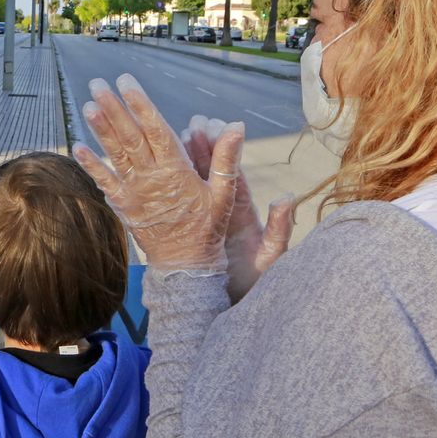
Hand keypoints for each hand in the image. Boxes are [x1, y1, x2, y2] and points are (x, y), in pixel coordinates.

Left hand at [73, 74, 242, 271]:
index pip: (155, 129)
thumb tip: (237, 125)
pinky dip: (91, 165)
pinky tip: (78, 147)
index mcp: (176, 170)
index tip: (127, 82)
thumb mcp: (224, 194)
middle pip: (129, 136)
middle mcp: (151, 178)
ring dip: (100, 130)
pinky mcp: (123, 207)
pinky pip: (104, 183)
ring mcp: (134, 192)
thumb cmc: (208, 228)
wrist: (186, 265)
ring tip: (87, 105)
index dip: (140, 104)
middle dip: (114, 108)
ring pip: (115, 155)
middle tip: (98, 84)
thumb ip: (226, 159)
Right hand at [181, 115, 294, 300]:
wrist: (229, 313)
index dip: (220, 149)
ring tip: (166, 138)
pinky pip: (175, 210)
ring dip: (179, 163)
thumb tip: (287, 196)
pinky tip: (149, 174)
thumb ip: (279, 229)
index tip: (210, 125)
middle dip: (197, 147)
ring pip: (189, 188)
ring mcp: (203, 225)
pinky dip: (163, 191)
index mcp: (242, 215)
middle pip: (208, 174)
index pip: (230, 175)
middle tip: (188, 124)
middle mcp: (222, 215)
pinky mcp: (188, 237)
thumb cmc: (252, 289)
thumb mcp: (269, 260)